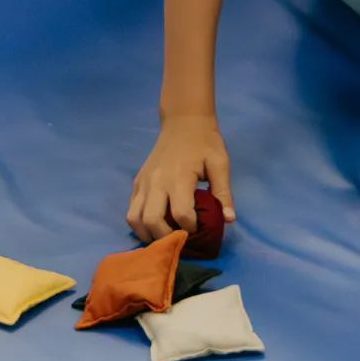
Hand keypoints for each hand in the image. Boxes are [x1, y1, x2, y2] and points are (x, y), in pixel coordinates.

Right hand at [127, 113, 231, 242]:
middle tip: (180, 239)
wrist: (183, 120)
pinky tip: (153, 226)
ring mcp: (143, 183)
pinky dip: (139, 223)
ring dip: (147, 234)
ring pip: (134, 219)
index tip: (200, 230)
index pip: (180, 214)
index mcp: (178, 177)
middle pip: (152, 221)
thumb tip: (228, 219)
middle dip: (166, 237)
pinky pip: (130, 210)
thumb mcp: (220, 163)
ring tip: (164, 237)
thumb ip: (223, 192)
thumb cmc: (205, 142)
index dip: (191, 228)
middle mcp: (156, 182)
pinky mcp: (136, 182)